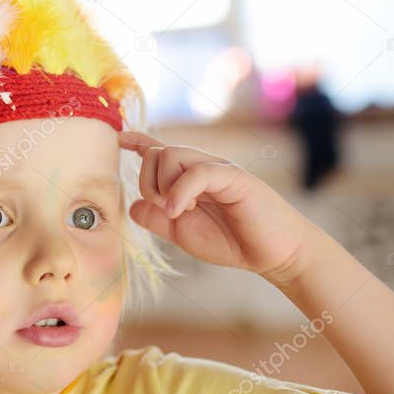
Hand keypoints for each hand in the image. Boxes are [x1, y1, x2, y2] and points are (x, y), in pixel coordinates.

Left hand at [119, 130, 319, 283]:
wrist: (273, 255)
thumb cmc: (231, 241)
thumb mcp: (183, 233)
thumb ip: (157, 219)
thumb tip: (132, 205)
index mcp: (190, 178)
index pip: (161, 152)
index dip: (139, 142)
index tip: (120, 138)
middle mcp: (202, 167)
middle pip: (157, 153)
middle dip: (147, 183)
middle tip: (166, 210)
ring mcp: (218, 169)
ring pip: (171, 155)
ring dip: (163, 186)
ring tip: (178, 211)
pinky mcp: (234, 177)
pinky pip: (197, 172)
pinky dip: (180, 192)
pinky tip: (181, 211)